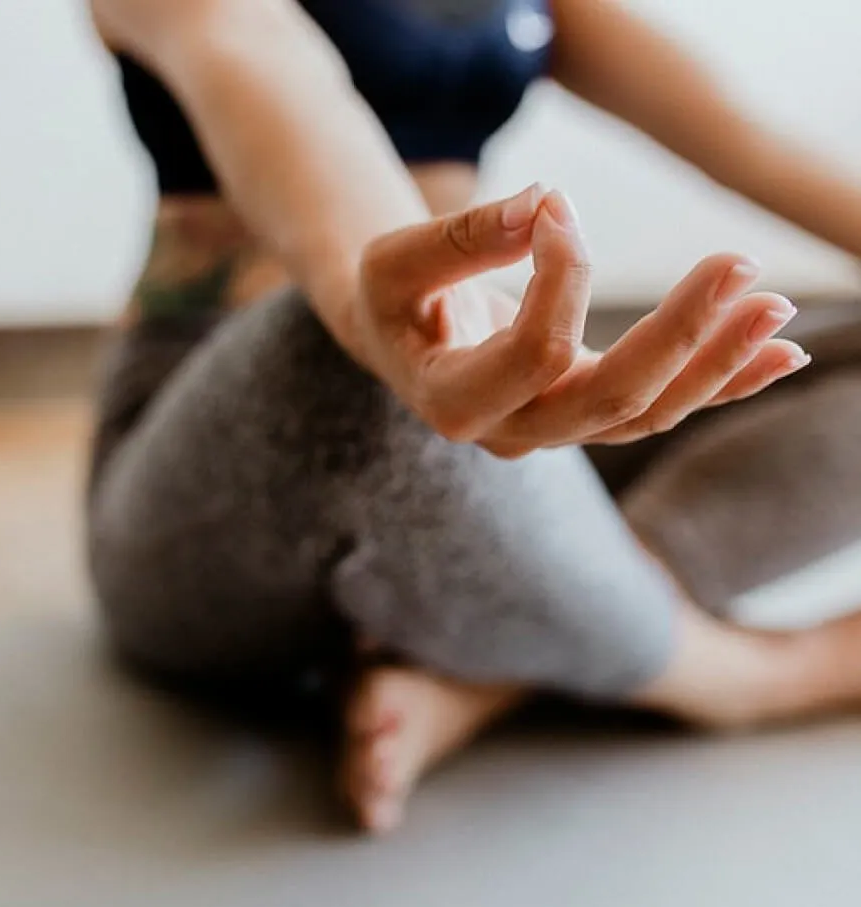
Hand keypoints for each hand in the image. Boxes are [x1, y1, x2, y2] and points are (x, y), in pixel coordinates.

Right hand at [351, 185, 810, 457]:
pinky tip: (780, 354)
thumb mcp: (395, 261)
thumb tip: (547, 203)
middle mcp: (510, 434)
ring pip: (649, 414)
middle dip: (680, 335)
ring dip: (718, 362)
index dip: (563, 278)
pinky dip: (722, 383)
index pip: (535, 354)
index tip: (558, 206)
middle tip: (739, 264)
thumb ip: (461, 237)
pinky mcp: (589, 416)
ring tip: (777, 306)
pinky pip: (663, 409)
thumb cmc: (394, 298)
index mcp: (453, 402)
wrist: (401, 339)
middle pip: (610, 400)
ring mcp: (555, 431)